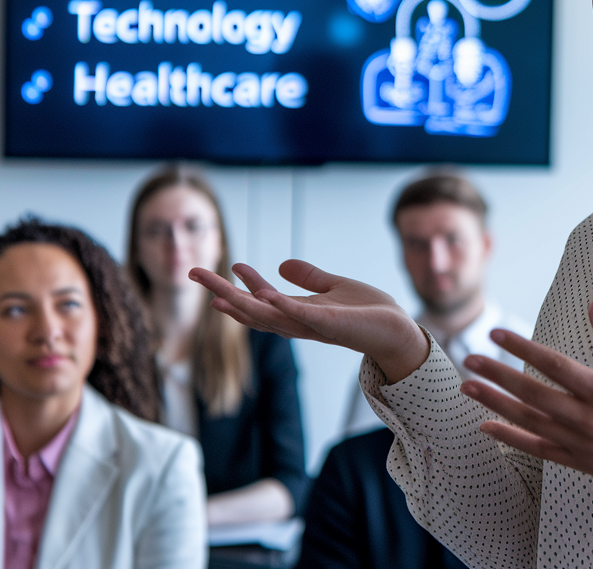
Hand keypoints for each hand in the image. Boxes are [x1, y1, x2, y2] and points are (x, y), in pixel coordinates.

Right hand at [190, 260, 428, 383]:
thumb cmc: (370, 313)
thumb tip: (281, 263)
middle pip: (252, 311)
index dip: (242, 286)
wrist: (399, 330)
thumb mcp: (334, 287)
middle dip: (223, 294)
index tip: (225, 267)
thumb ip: (309, 278)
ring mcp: (313, 325)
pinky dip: (281, 306)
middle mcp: (299, 322)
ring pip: (268, 316)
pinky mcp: (331, 323)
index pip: (262, 300)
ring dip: (240, 302)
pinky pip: (301, 315)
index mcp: (299, 313)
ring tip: (214, 289)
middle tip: (193, 273)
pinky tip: (263, 294)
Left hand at [461, 298, 592, 497]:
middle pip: (531, 393)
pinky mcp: (581, 463)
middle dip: (496, 375)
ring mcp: (582, 443)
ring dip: (495, 404)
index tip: (496, 334)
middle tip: (469, 359)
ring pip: (528, 422)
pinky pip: (538, 450)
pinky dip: (510, 439)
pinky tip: (487, 426)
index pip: (552, 364)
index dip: (521, 347)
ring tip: (468, 387)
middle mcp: (588, 418)